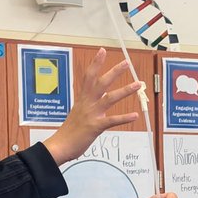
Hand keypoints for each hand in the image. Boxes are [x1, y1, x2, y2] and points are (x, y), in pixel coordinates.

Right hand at [43, 48, 140, 165]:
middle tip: (126, 63)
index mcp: (82, 100)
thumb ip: (86, 106)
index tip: (102, 51)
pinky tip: (135, 115)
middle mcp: (87, 104)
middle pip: (101, 82)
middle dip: (114, 71)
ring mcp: (91, 114)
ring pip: (110, 98)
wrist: (59, 146)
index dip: (95, 63)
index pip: (89, 76)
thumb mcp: (77, 114)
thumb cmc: (68, 132)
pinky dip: (124, 118)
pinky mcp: (95, 126)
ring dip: (125, 90)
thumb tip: (93, 103)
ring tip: (137, 84)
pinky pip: (112, 120)